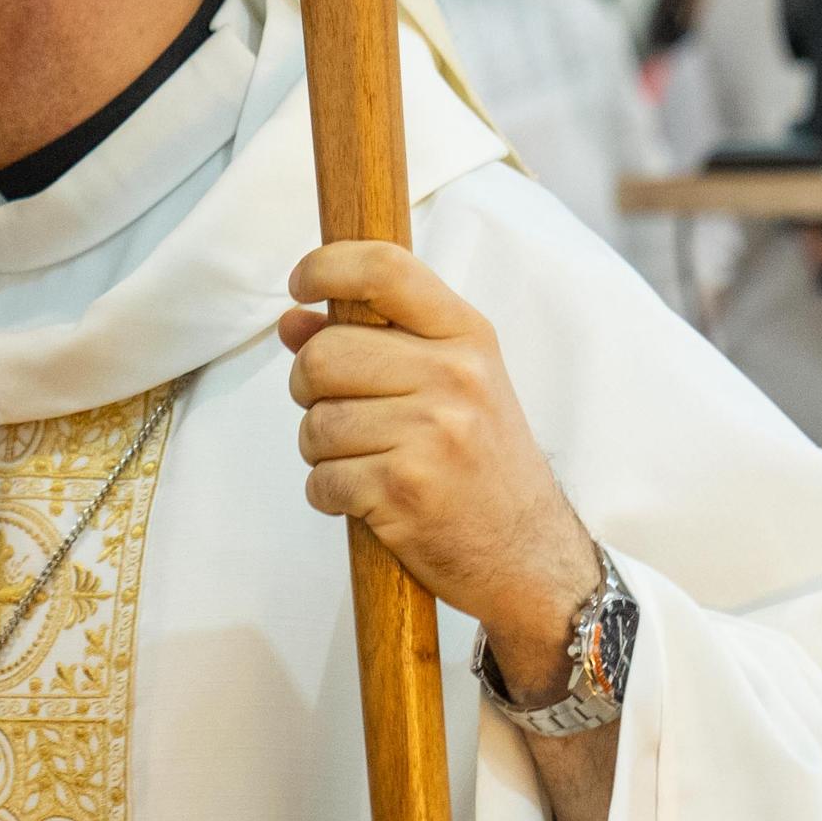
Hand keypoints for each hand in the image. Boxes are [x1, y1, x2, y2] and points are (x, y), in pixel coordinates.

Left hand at [280, 240, 602, 695]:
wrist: (529, 553)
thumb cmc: (478, 461)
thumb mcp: (448, 384)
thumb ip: (372, 342)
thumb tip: (292, 319)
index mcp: (467, 336)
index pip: (385, 268)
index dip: (325, 267)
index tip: (299, 285)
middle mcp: (455, 376)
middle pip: (323, 355)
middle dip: (308, 389)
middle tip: (337, 412)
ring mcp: (432, 433)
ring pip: (315, 424)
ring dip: (321, 450)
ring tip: (365, 461)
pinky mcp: (404, 489)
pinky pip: (321, 480)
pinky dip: (329, 494)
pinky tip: (368, 499)